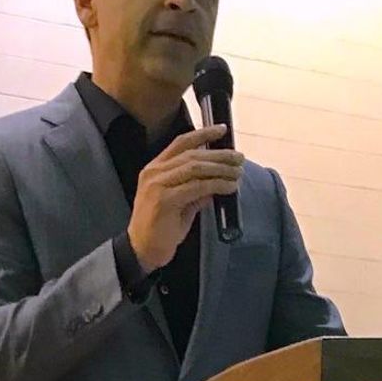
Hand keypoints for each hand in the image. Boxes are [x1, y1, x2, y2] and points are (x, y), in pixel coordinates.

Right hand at [127, 125, 243, 273]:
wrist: (142, 251)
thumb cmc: (161, 230)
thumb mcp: (181, 206)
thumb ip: (196, 192)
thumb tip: (218, 182)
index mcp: (155, 169)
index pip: (181, 143)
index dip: (203, 134)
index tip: (222, 129)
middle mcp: (154, 172)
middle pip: (192, 155)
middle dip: (219, 154)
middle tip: (239, 158)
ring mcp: (157, 185)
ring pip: (195, 168)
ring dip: (220, 169)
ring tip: (238, 172)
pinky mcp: (164, 200)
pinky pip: (196, 187)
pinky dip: (216, 184)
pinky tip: (229, 187)